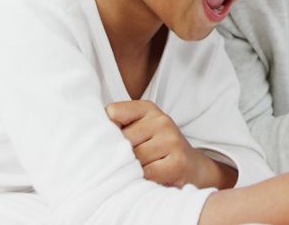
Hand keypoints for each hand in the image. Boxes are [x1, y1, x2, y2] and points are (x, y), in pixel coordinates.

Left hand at [106, 99, 236, 188]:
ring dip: (133, 169)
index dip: (108, 131)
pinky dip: (144, 179)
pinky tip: (150, 177)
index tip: (112, 140)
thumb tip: (97, 138)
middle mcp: (162, 121)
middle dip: (121, 154)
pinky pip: (147, 173)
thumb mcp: (140, 130)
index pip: (114, 113)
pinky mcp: (178, 162)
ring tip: (142, 169)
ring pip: (134, 158)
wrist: (192, 167)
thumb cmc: (158, 150)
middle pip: (123, 140)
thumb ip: (119, 126)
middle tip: (130, 161)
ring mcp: (171, 140)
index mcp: (148, 109)